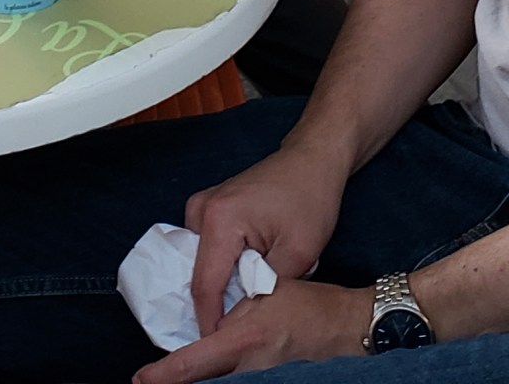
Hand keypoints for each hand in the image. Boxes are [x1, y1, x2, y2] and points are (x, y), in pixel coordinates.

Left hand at [134, 281, 368, 382]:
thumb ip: (232, 313)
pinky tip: (214, 378)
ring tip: (176, 379)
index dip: (164, 375)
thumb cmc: (307, 304)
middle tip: (151, 381)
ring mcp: (267, 382)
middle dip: (178, 383)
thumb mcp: (264, 294)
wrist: (346, 328)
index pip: (194, 363)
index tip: (141, 379)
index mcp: (244, 340)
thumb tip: (207, 326)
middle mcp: (252, 369)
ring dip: (202, 381)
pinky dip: (224, 381)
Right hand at [185, 146, 344, 333]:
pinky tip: (241, 283)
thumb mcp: (297, 253)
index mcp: (219, 220)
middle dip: (213, 307)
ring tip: (241, 307)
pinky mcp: (208, 209)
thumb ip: (266, 289)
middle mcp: (200, 210)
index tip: (219, 349)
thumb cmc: (309, 199)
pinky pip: (206, 251)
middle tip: (234, 332)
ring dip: (218, 288)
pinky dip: (220, 270)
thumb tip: (244, 319)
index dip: (210, 323)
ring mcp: (201, 207)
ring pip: (200, 264)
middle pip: (196, 275)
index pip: (204, 286)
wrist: (312, 159)